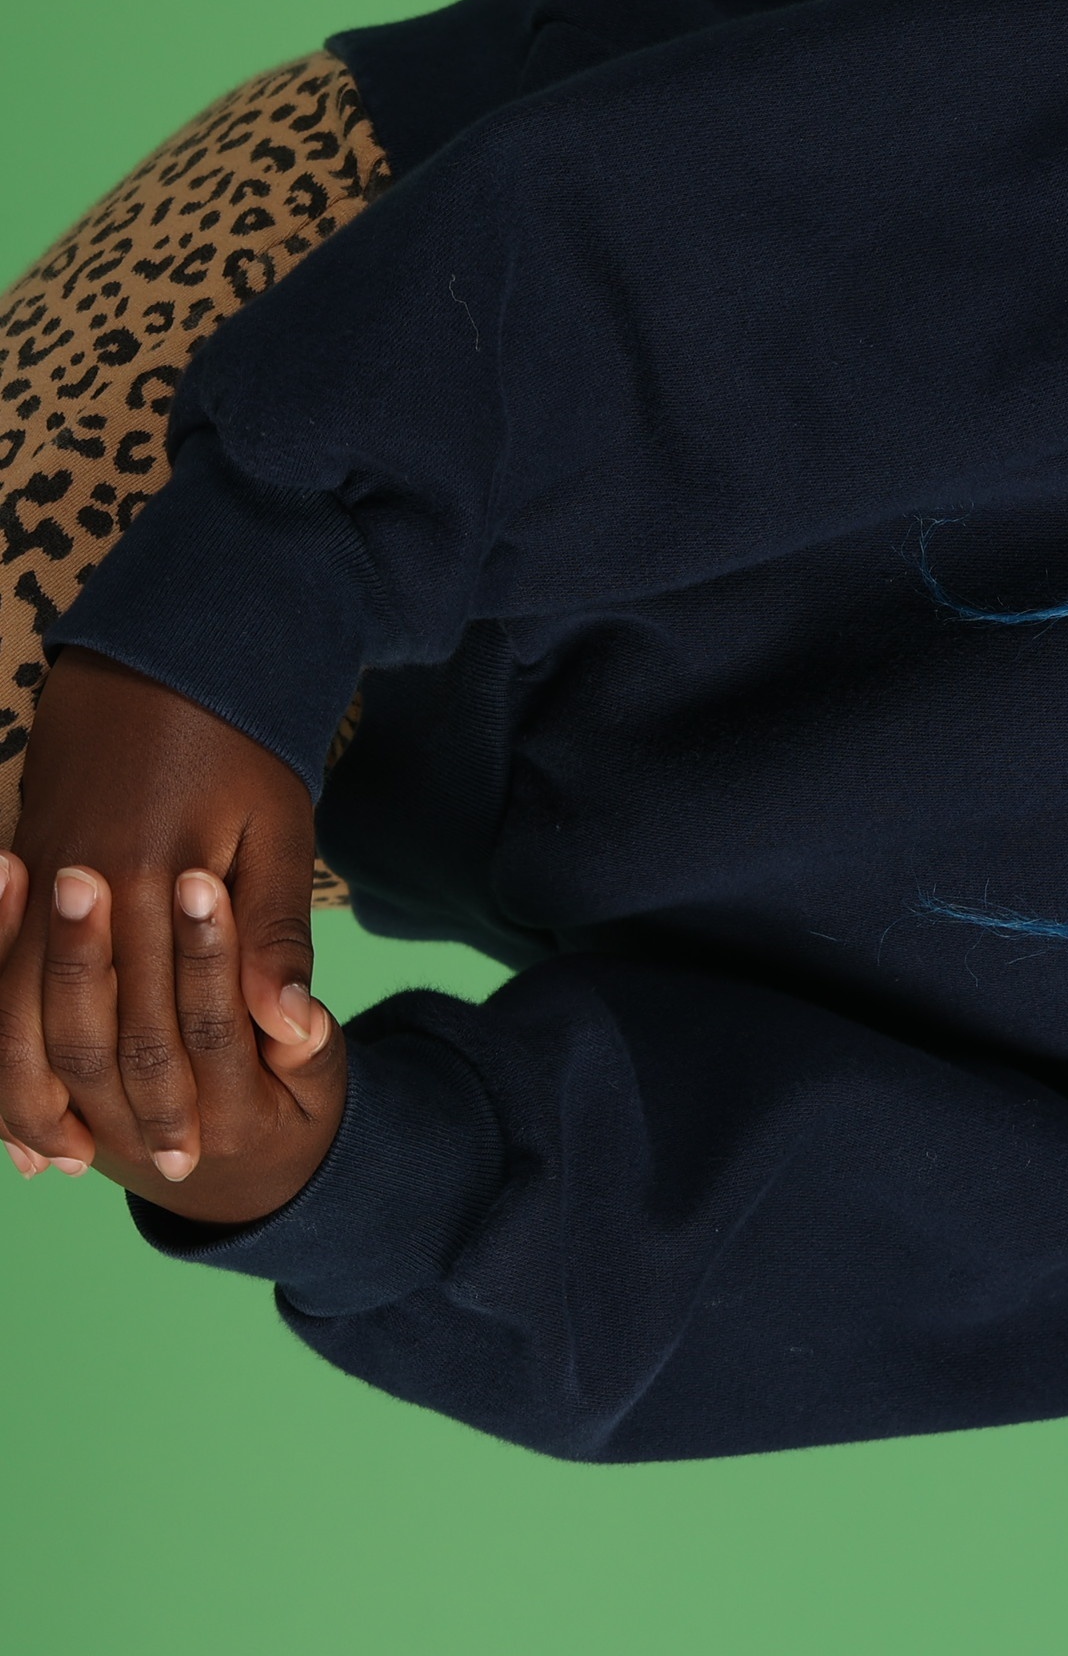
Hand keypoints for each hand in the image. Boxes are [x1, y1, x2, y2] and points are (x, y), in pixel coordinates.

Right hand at [0, 650, 332, 1211]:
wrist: (158, 649)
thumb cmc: (239, 742)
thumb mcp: (279, 831)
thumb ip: (272, 934)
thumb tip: (286, 1029)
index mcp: (154, 886)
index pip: (152, 1020)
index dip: (166, 1093)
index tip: (187, 1154)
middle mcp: (82, 889)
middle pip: (76, 1028)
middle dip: (107, 1106)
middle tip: (141, 1170)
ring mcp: (40, 875)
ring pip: (9, 1009)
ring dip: (27, 1087)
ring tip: (51, 1156)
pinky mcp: (20, 858)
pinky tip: (9, 1074)